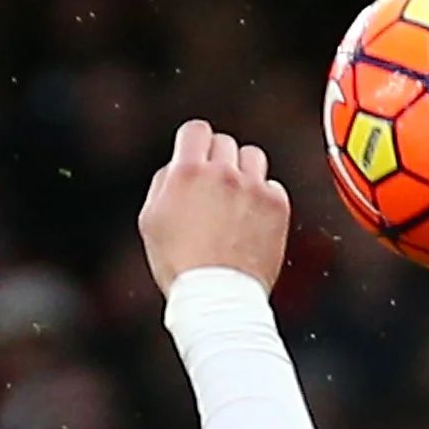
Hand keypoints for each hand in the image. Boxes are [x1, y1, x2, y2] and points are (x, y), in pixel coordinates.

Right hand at [139, 119, 292, 292]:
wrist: (218, 298)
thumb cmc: (180, 266)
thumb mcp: (151, 219)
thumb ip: (165, 182)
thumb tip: (179, 165)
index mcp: (188, 172)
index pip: (196, 130)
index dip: (195, 143)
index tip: (197, 156)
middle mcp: (223, 173)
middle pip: (225, 143)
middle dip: (218, 162)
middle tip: (213, 191)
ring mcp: (253, 188)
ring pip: (252, 157)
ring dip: (243, 173)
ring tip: (235, 202)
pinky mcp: (277, 205)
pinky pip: (273, 186)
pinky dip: (264, 198)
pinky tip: (251, 221)